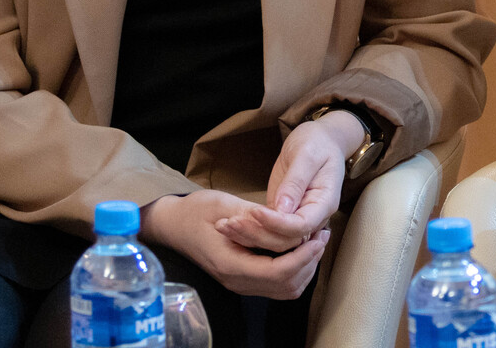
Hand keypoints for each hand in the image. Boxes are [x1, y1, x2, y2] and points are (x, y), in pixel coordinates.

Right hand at [142, 191, 328, 299]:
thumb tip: (288, 222)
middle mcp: (237, 281)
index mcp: (232, 264)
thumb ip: (256, 219)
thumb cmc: (196, 211)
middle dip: (310, 262)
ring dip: (305, 268)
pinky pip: (276, 286)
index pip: (279, 272)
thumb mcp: (225, 206)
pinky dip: (294, 271)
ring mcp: (239, 284)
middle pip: (286, 286)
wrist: (172, 225)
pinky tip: (300, 249)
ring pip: (284, 290)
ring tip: (315, 241)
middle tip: (323, 235)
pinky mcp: (242, 280)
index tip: (318, 236)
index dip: (303, 256)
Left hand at [215, 112, 362, 252]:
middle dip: (257, 233)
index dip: (277, 223)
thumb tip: (282, 209)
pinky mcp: (282, 214)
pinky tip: (229, 225)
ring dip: (249, 235)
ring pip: (274, 238)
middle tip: (231, 222)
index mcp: (324, 204)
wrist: (319, 140)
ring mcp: (297, 217)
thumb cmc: (317, 143)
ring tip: (223, 225)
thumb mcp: (307, 155)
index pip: (301, 226)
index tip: (255, 212)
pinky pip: (267, 228)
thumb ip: (296, 182)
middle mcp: (313, 217)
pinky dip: (248, 228)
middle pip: (286, 239)